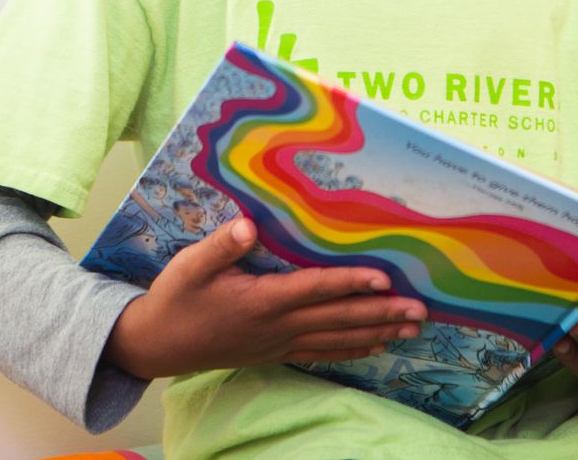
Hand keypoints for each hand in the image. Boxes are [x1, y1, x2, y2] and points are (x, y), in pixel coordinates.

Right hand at [102, 217, 427, 379]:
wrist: (156, 345)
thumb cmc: (175, 299)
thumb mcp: (189, 266)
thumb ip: (221, 246)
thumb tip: (248, 224)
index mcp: (261, 301)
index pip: (315, 290)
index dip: (351, 283)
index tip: (385, 279)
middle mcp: (277, 326)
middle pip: (338, 319)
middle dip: (381, 314)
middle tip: (420, 311)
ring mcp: (279, 344)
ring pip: (337, 339)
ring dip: (376, 333)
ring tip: (410, 329)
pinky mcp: (275, 353)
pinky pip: (321, 354)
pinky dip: (351, 350)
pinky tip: (374, 347)